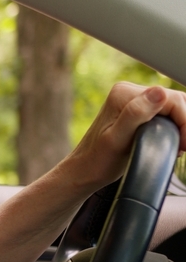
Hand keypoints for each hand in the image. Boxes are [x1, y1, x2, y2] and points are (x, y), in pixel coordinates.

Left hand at [64, 82, 185, 190]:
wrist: (86, 170)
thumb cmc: (98, 159)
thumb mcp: (118, 139)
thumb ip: (136, 114)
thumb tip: (159, 92)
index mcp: (124, 94)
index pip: (173, 99)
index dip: (185, 121)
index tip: (183, 144)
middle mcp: (129, 91)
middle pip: (176, 101)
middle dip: (184, 124)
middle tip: (181, 148)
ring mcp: (134, 100)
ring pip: (174, 106)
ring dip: (181, 125)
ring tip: (177, 146)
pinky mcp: (138, 109)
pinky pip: (167, 112)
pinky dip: (175, 126)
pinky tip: (171, 141)